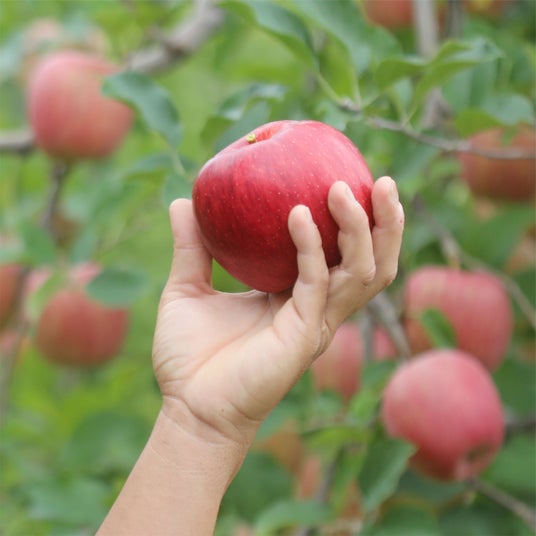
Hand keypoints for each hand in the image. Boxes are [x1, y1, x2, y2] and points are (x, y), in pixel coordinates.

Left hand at [152, 176, 403, 449]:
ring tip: (344, 187)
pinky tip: (296, 214)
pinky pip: (317, 281)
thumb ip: (191, 246)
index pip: (343, 254)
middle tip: (382, 181)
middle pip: (372, 262)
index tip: (350, 176)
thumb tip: (182, 201)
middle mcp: (318, 308)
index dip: (358, 221)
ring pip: (363, 272)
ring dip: (363, 229)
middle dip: (386, 223)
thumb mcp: (187, 288)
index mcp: (299, 297)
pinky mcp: (304, 335)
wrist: (189, 407)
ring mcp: (316, 323)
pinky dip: (312, 246)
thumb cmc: (190, 356)